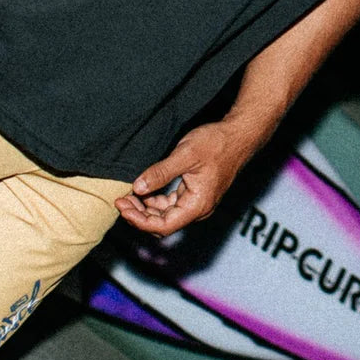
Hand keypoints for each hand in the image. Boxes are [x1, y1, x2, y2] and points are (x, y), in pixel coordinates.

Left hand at [115, 120, 255, 236]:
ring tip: (129, 195)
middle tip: (120, 201)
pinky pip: (173, 204)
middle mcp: (198, 209)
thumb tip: (137, 188)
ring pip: (167, 215)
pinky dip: (157, 200)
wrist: (239, 134)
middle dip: (139, 215)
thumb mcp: (185, 154)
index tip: (122, 207)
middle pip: (163, 223)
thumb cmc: (216, 143)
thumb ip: (160, 172)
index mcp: (197, 205)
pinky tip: (145, 190)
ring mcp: (198, 202)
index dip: (139, 220)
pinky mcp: (197, 193)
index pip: (163, 225)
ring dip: (146, 208)